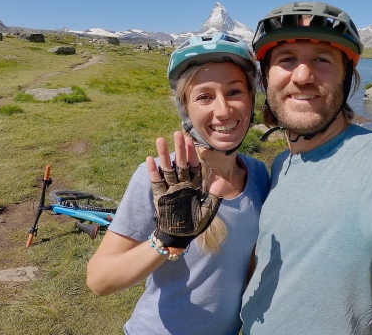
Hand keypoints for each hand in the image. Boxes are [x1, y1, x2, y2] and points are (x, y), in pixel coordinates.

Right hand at [146, 132, 221, 248]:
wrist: (178, 238)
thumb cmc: (194, 226)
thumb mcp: (207, 212)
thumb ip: (214, 197)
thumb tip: (222, 182)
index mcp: (194, 186)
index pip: (193, 166)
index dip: (192, 154)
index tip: (191, 140)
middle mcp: (181, 184)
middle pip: (180, 163)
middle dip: (179, 149)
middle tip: (177, 133)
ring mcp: (170, 189)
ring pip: (167, 168)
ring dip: (163, 155)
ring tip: (160, 140)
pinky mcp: (160, 196)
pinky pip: (156, 181)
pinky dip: (153, 171)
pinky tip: (149, 159)